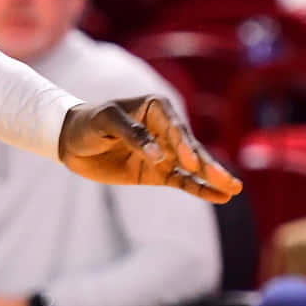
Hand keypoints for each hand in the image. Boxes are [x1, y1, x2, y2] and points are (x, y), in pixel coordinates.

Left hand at [59, 96, 243, 202]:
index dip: (183, 145)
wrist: (71, 140)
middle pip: (192, 149)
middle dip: (209, 165)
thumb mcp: (106, 121)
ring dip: (213, 178)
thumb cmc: (89, 122)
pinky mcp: (159, 173)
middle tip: (227, 180)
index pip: (175, 129)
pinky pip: (183, 182)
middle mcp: (167, 130)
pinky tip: (219, 197)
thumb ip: (133, 135)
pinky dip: (200, 189)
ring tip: (234, 189)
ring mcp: (165, 153)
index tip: (190, 163)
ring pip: (193, 168)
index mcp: (157, 109)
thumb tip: (159, 156)